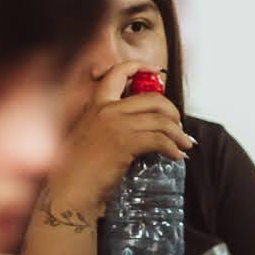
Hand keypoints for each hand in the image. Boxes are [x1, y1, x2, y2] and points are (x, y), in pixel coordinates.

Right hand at [46, 61, 194, 216]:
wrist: (70, 187)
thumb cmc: (79, 167)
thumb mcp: (91, 134)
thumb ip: (110, 123)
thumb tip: (140, 124)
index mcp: (95, 104)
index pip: (117, 73)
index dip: (139, 67)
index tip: (156, 72)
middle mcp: (106, 109)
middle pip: (152, 99)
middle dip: (172, 111)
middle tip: (179, 126)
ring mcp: (115, 124)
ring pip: (161, 120)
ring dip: (178, 134)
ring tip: (184, 145)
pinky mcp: (125, 143)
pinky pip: (159, 139)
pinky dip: (173, 148)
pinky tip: (176, 156)